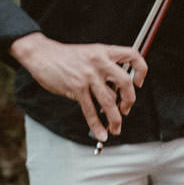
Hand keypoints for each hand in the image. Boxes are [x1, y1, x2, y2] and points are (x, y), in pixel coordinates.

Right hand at [8, 34, 146, 140]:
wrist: (42, 54)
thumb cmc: (65, 56)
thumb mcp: (89, 53)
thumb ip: (104, 67)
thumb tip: (115, 90)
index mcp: (104, 51)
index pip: (133, 55)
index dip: (141, 70)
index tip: (139, 83)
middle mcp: (99, 62)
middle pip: (125, 82)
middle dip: (129, 100)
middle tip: (126, 109)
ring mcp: (88, 75)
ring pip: (109, 101)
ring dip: (115, 119)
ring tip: (115, 128)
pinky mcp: (77, 88)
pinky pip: (90, 110)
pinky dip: (96, 125)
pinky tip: (100, 132)